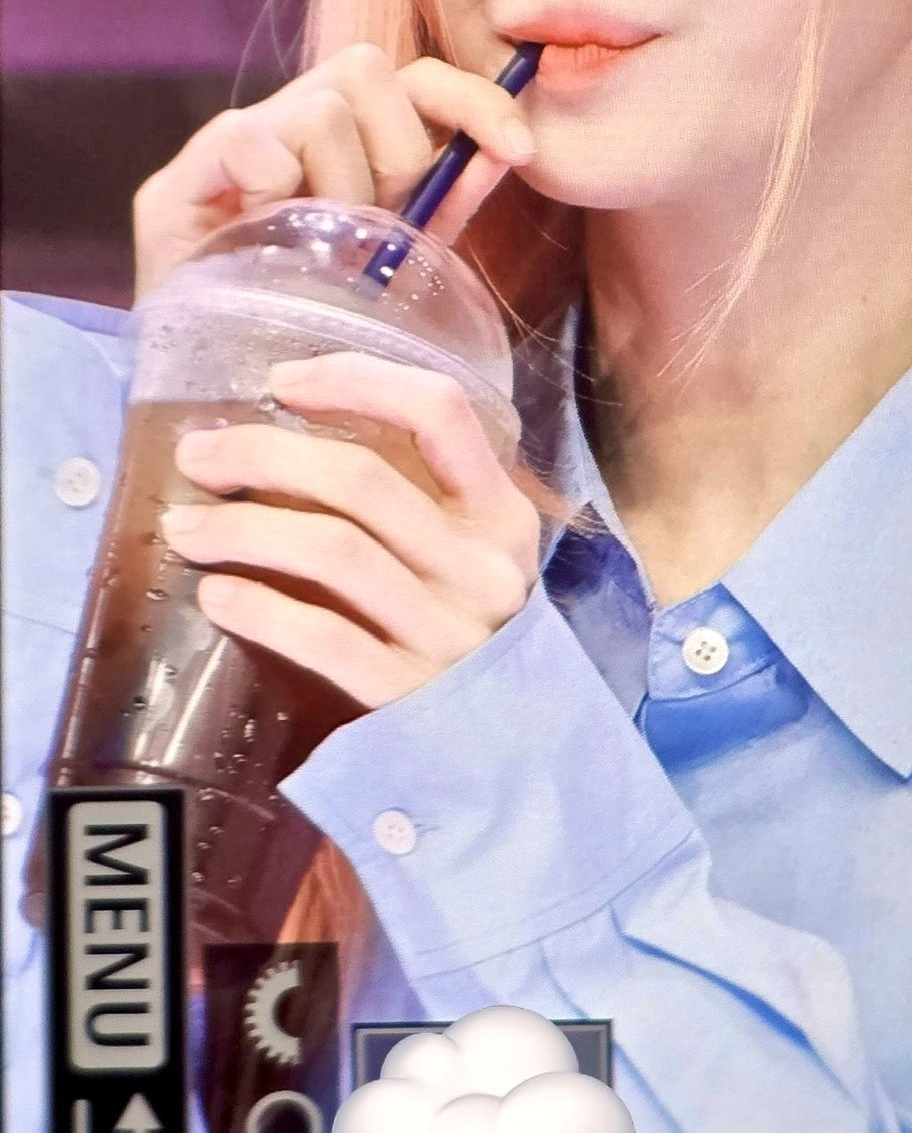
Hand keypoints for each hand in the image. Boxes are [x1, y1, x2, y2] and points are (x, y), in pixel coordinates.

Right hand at [133, 42, 536, 299]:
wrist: (225, 397)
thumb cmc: (320, 326)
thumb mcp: (402, 259)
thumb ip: (449, 202)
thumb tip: (508, 149)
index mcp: (345, 138)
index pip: (417, 77)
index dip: (473, 101)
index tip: (519, 151)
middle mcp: (286, 123)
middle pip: (367, 70)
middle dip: (397, 156)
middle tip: (377, 228)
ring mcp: (231, 148)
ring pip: (320, 110)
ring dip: (340, 188)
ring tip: (322, 250)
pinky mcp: (178, 183)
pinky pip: (249, 139)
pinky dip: (273, 185)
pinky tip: (269, 234)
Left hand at [162, 351, 543, 711]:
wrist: (506, 752)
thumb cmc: (465, 628)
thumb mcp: (469, 553)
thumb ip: (420, 495)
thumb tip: (293, 427)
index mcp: (502, 514)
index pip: (440, 410)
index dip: (357, 380)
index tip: (282, 381)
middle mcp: (483, 567)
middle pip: (363, 480)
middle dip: (263, 453)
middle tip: (198, 455)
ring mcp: (449, 632)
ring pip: (333, 551)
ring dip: (242, 529)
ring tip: (184, 527)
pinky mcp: (409, 695)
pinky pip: (323, 638)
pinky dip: (261, 608)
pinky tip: (216, 594)